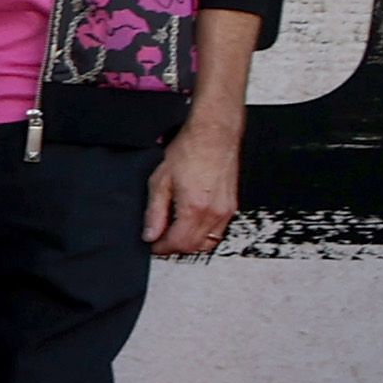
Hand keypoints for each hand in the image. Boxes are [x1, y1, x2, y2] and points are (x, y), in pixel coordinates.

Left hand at [148, 113, 241, 256]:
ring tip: (173, 234)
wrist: (214, 135)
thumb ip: (154, 212)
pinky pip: (219, 230)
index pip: (178, 242)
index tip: (152, 245)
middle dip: (175, 248)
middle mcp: (215, 212)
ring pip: (209, 242)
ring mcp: (227, 209)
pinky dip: (204, 234)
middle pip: (194, 246)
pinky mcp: (232, 205)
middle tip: (160, 241)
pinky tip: (191, 225)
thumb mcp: (160, 180)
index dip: (162, 248)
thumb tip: (150, 234)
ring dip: (190, 243)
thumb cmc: (189, 150)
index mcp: (195, 207)